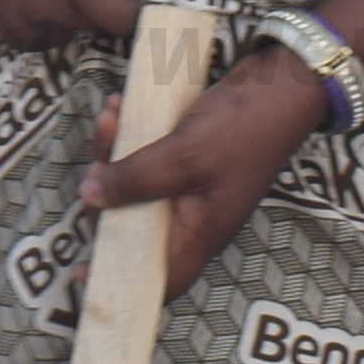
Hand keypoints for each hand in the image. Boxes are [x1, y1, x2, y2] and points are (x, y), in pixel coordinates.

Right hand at [0, 0, 139, 50]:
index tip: (150, 1)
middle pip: (103, 26)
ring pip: (78, 32)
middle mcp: (49, 7)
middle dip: (110, 4)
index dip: (142, 14)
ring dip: (83, 12)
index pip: (123, 17)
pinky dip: (56, 21)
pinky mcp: (10, 34)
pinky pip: (51, 38)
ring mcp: (27, 25)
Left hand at [81, 48, 325, 298]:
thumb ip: (136, 180)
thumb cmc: (244, 126)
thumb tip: (89, 198)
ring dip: (113, 156)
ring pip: (134, 187)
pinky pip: (146, 159)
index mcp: (199, 232)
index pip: (158, 277)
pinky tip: (119, 108)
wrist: (285, 82)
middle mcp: (193, 216)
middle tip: (97, 162)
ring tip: (108, 118)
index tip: (79, 273)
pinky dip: (129, 139)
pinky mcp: (186, 159)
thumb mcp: (184, 155)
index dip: (120, 281)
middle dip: (105, 196)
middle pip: (133, 225)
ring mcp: (189, 187)